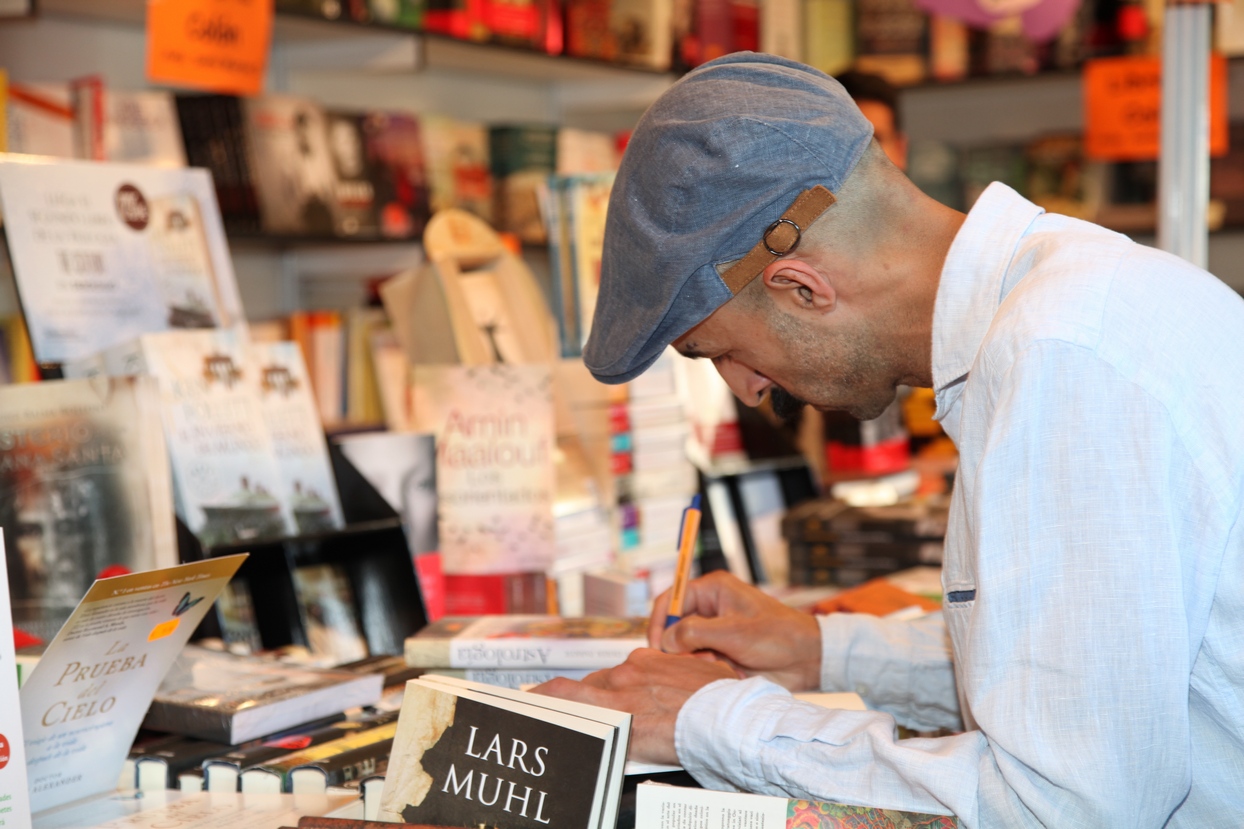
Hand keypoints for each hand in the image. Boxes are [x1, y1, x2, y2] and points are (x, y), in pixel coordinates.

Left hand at [532, 648, 737, 764]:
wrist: (725, 718)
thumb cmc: (723, 700)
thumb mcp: (707, 674)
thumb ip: (689, 673)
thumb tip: (695, 677)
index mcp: (650, 660)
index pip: (617, 674)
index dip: (605, 687)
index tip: (595, 693)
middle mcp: (629, 672)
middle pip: (594, 684)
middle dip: (579, 697)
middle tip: (558, 706)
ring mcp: (620, 692)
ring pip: (575, 693)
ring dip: (555, 701)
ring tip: (531, 706)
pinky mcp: (616, 717)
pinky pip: (573, 709)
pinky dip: (553, 709)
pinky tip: (539, 715)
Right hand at [649, 570, 821, 691]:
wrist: (807, 660)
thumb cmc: (778, 636)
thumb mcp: (734, 632)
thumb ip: (694, 633)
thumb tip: (665, 640)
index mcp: (712, 590)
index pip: (670, 600)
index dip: (658, 622)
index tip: (655, 647)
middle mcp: (709, 608)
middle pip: (673, 626)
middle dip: (678, 647)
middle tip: (692, 661)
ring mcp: (714, 631)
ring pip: (684, 648)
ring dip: (694, 661)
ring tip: (717, 666)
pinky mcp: (720, 651)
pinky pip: (698, 661)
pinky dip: (705, 670)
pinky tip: (725, 672)